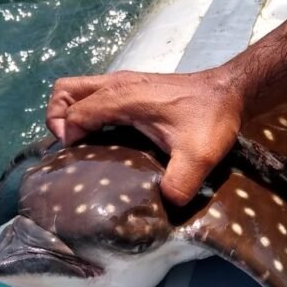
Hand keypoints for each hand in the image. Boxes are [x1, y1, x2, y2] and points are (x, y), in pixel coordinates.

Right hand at [46, 69, 244, 204]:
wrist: (230, 91)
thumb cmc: (212, 118)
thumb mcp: (199, 155)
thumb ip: (181, 181)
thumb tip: (165, 204)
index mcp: (123, 97)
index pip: (74, 113)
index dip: (67, 136)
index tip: (76, 159)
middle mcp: (117, 84)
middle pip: (65, 90)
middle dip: (56, 117)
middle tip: (69, 147)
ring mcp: (124, 82)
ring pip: (77, 88)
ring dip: (69, 112)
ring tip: (80, 143)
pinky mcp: (133, 86)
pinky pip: (93, 93)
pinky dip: (86, 110)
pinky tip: (103, 136)